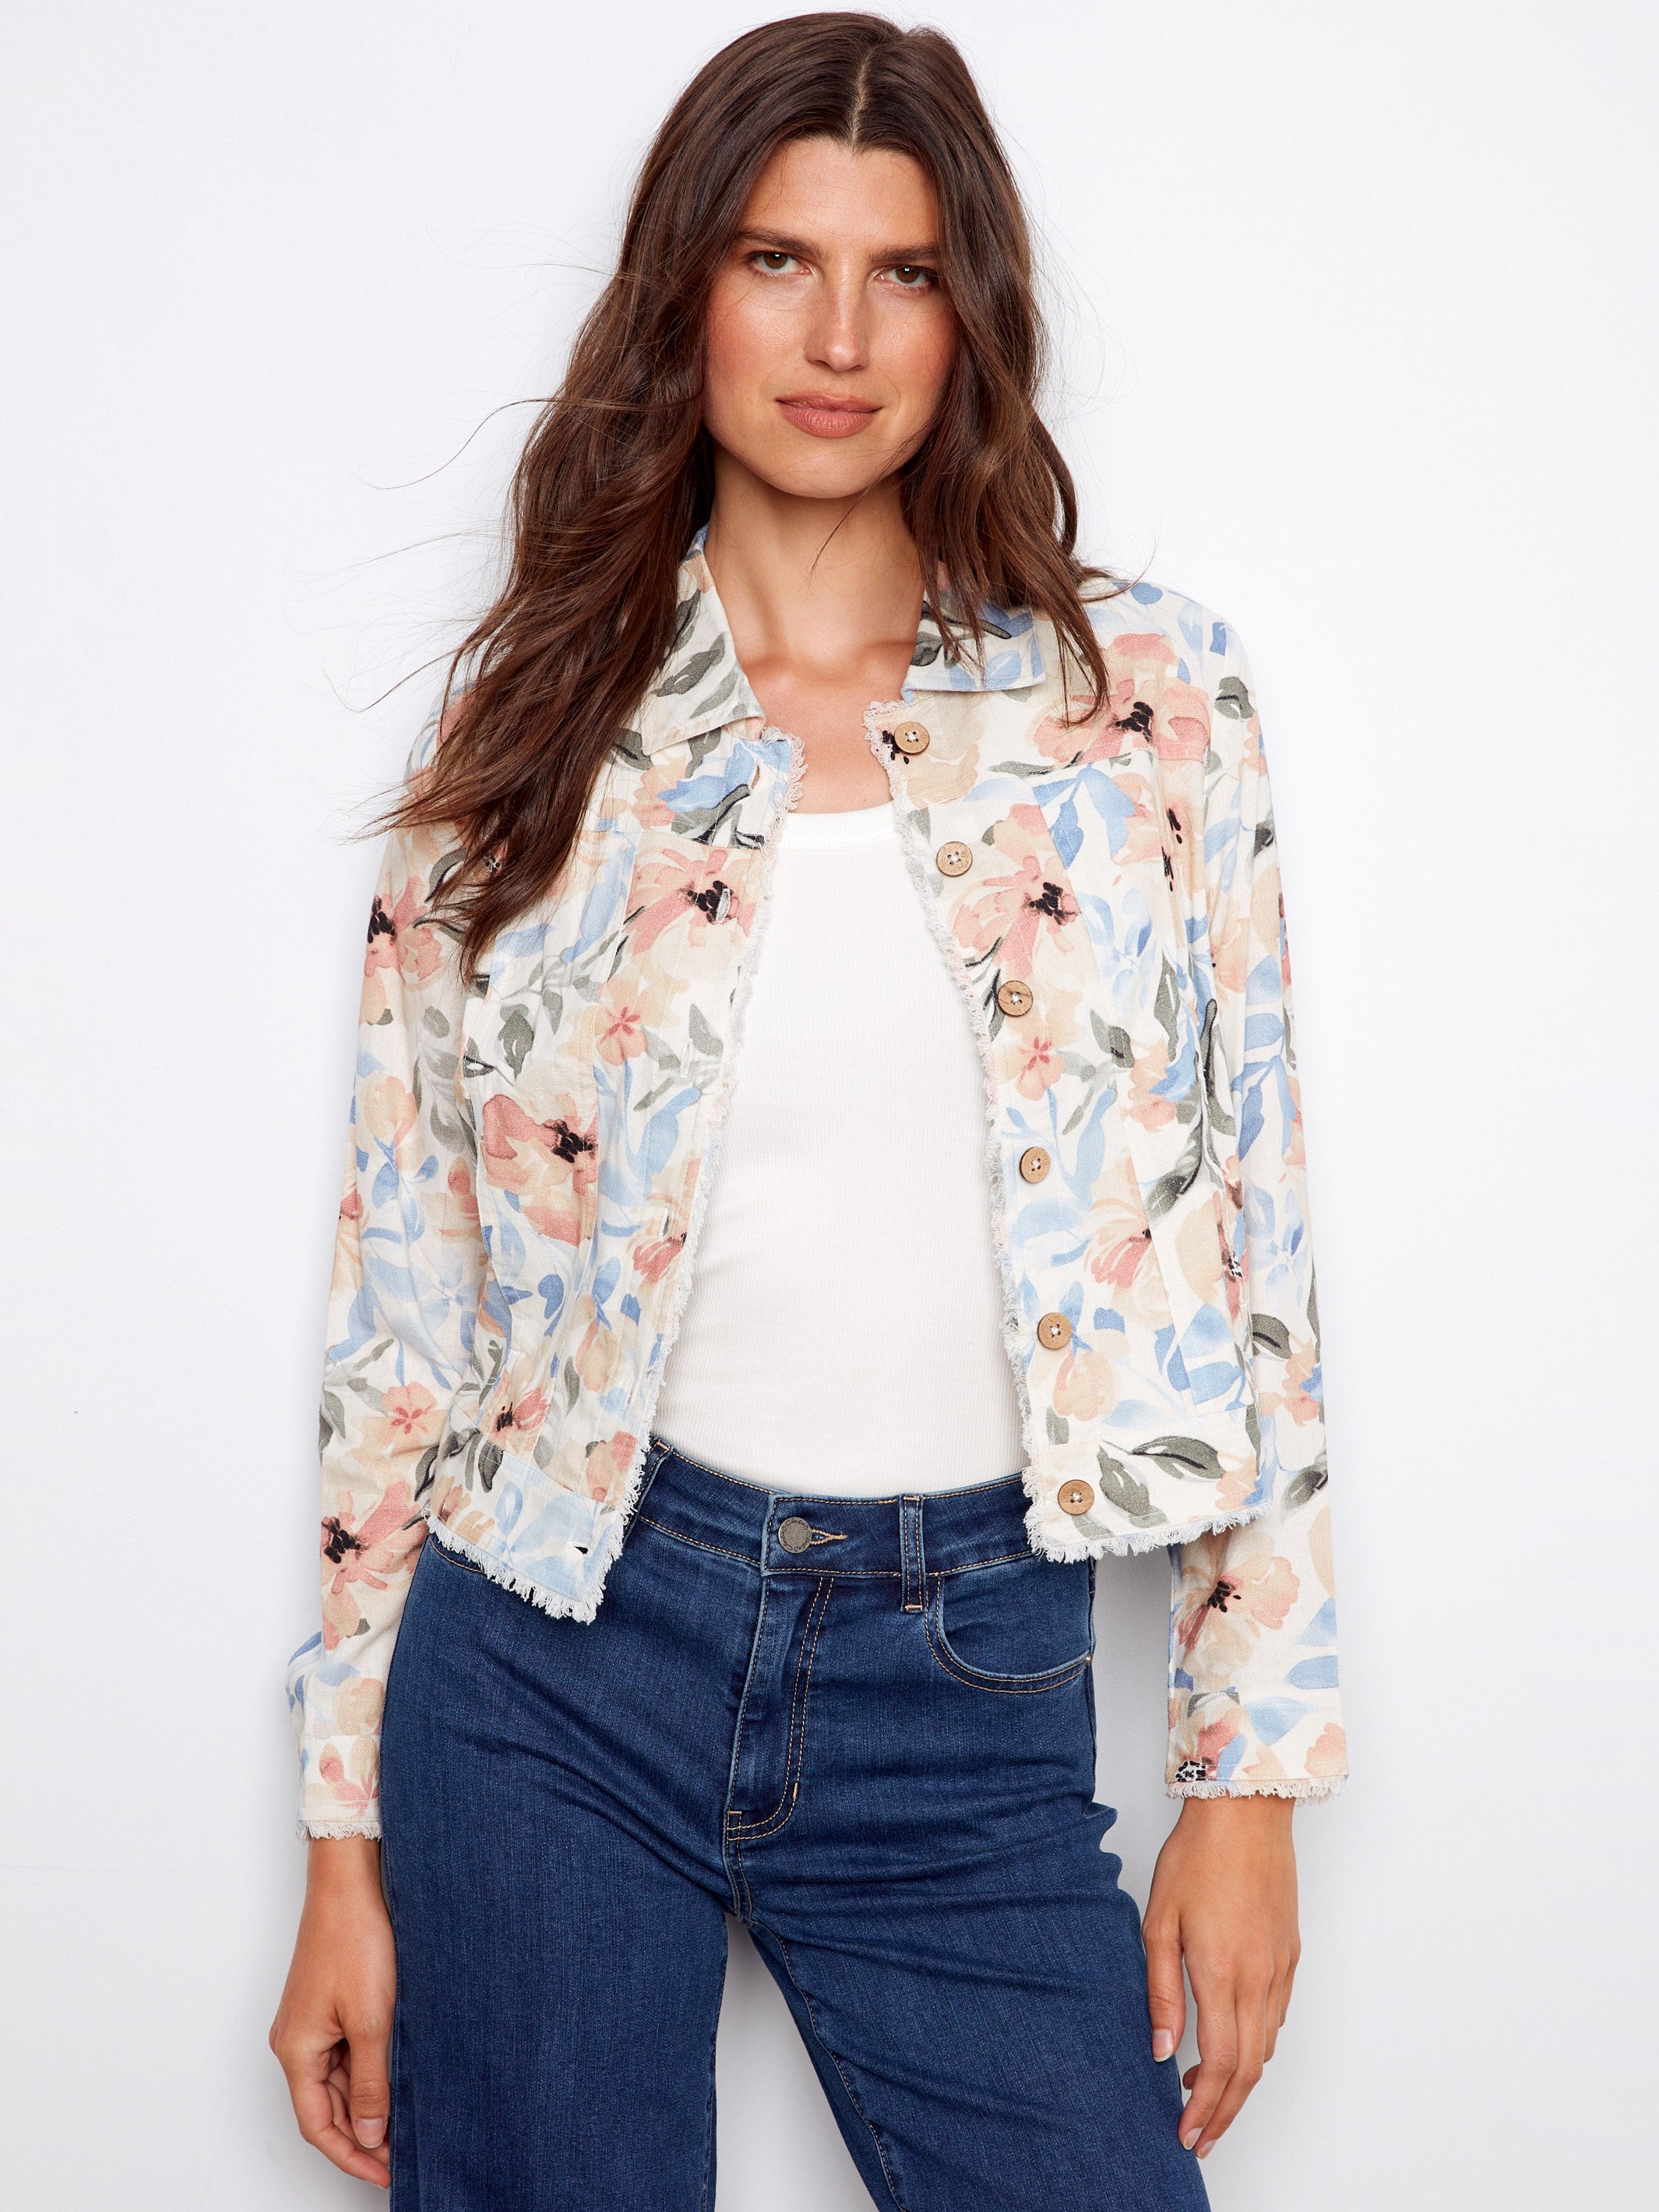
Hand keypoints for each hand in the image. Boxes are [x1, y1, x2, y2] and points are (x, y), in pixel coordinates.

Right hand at [270, 1836, 396, 2188]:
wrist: (350, 1884)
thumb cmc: (354, 1940)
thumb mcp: (371, 2021)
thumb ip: (371, 2083)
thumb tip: (369, 2133)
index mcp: (296, 2051)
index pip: (319, 2126)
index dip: (351, 2156)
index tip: (385, 2173)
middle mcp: (295, 2041)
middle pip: (326, 2108)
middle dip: (362, 2134)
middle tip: (403, 2152)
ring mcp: (310, 2023)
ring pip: (337, 2082)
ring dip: (367, 2104)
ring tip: (407, 2120)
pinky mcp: (326, 2004)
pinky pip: (343, 2054)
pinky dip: (368, 2072)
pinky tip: (396, 2077)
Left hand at [1142, 1795, 1298, 2160]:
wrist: (1245, 1812)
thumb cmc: (1196, 1857)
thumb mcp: (1159, 1922)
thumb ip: (1160, 1991)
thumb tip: (1160, 2049)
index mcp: (1221, 1973)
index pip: (1218, 2065)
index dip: (1204, 2108)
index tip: (1187, 2132)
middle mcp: (1258, 1979)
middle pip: (1249, 2070)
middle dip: (1225, 2112)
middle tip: (1200, 2135)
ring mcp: (1280, 1968)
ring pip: (1266, 2046)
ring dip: (1240, 2080)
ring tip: (1203, 2090)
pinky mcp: (1291, 1954)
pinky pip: (1277, 2016)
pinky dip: (1256, 2044)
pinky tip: (1232, 2040)